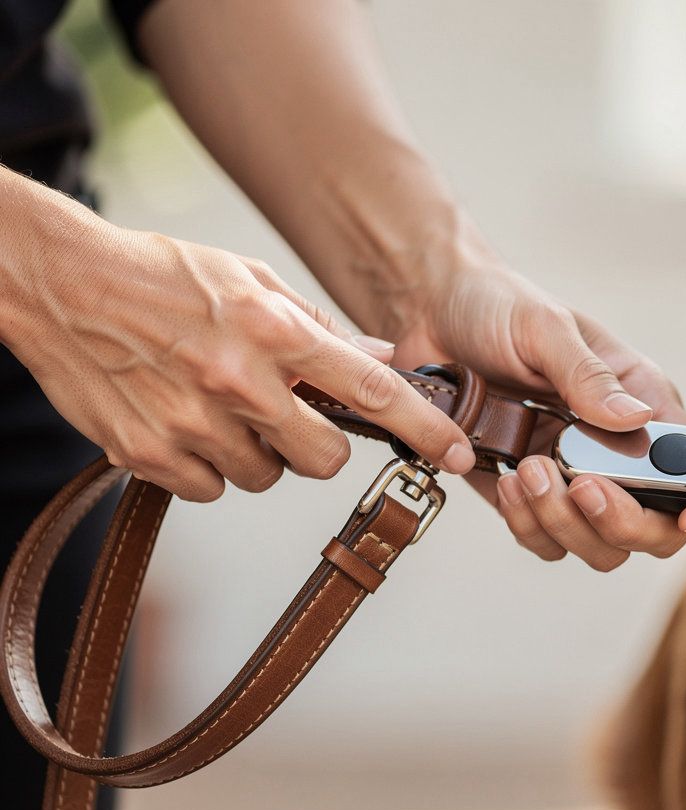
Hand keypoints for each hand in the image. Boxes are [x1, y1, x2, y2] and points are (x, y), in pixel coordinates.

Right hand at [2, 178, 475, 501]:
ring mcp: (193, 423)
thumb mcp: (250, 279)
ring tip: (218, 406)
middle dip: (318, 447)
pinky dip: (206, 466)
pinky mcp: (150, 455)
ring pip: (264, 477)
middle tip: (291, 417)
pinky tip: (184, 423)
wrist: (58, 283)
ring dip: (256, 453)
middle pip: (324, 459)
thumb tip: (377, 359)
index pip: (370, 389)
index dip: (424, 427)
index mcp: (274, 330)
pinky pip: (211, 488)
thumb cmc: (162, 276)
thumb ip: (316, 326)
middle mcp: (240, 381)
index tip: (459, 454)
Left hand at [387, 260, 685, 569]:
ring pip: (598, 546)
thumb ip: (588, 375)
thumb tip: (636, 419)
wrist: (431, 317)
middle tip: (582, 486)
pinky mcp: (527, 499)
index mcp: (641, 405)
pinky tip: (506, 478)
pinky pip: (543, 540)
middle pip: (653, 529)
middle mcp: (616, 453)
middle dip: (622, 523)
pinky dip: (526, 524)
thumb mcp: (545, 326)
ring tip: (527, 469)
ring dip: (564, 522)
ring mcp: (572, 482)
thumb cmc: (499, 308)